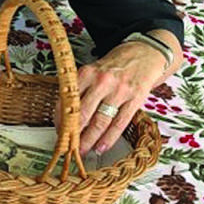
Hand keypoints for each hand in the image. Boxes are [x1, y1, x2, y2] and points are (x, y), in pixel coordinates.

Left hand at [70, 30, 181, 154]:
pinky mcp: (135, 99)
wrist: (145, 52)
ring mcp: (119, 91)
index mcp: (87, 73)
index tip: (58, 131)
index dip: (61, 118)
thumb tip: (66, 113)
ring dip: (90, 139)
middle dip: (74, 133)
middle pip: (83, 113)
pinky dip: (109, 138)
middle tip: (68, 146)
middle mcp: (101, 81)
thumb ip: (81, 87)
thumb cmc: (115, 64)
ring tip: (83, 151)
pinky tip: (101, 147)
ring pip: (100, 121)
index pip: (68, 100)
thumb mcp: (93, 69)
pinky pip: (120, 123)